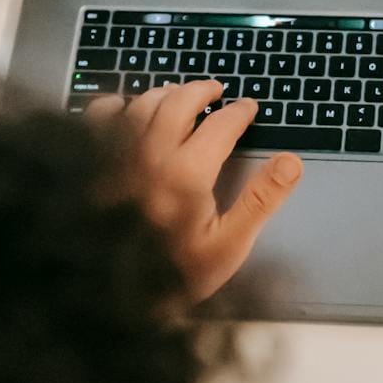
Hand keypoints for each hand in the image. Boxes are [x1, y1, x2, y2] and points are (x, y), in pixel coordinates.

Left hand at [86, 80, 302, 300]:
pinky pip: (100, 116)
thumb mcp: (228, 246)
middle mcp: (149, 153)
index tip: (249, 108)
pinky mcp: (90, 162)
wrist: (108, 293)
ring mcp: (115, 154)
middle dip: (202, 91)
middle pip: (179, 101)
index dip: (239, 112)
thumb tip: (291, 162)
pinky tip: (126, 107)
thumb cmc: (172, 275)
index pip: (221, 124)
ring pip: (142, 103)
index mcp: (187, 172)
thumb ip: (261, 201)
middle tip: (215, 90)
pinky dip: (117, 104)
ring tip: (178, 94)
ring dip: (165, 93)